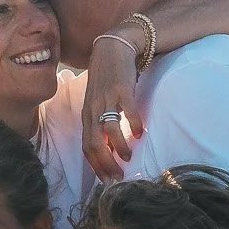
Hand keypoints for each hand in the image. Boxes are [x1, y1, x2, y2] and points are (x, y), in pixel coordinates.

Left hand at [82, 33, 143, 182]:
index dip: (96, 166)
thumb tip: (110, 148)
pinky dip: (134, 124)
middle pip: (95, 143)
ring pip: (109, 130)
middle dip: (106, 163)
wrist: (112, 48)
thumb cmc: (106, 79)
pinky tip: (141, 132)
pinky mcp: (122, 89)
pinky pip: (127, 111)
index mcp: (87, 116)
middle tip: (119, 176)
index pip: (86, 147)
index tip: (107, 180)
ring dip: (119, 147)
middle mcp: (93, 109)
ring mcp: (107, 99)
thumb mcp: (98, 103)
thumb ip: (101, 124)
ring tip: (129, 156)